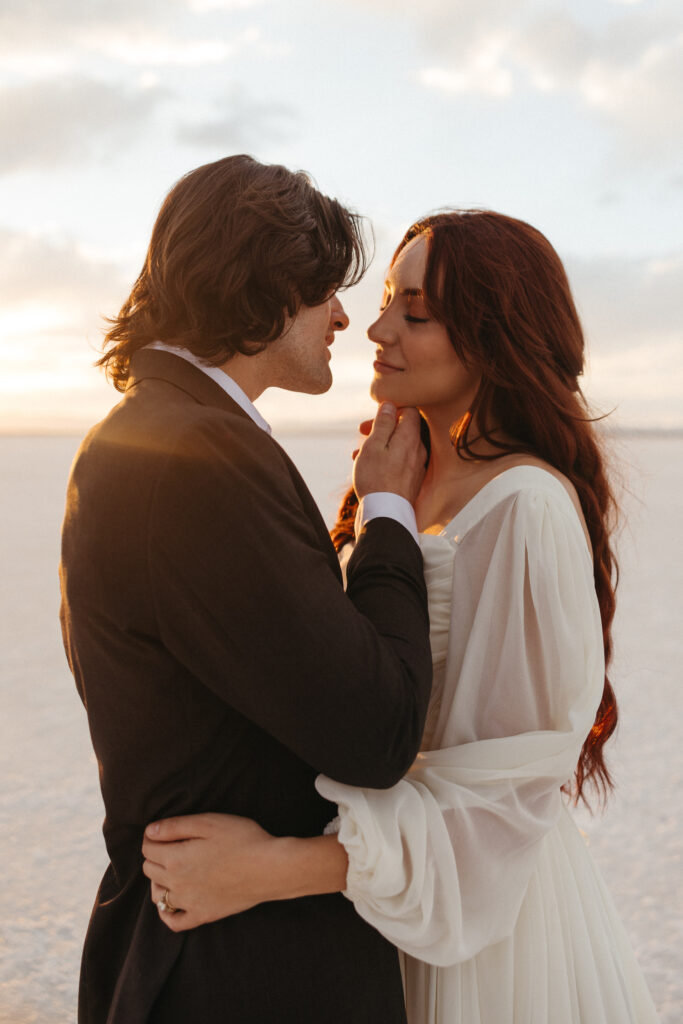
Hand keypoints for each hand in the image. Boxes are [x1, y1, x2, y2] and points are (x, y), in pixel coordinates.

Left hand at [142, 812, 279, 931]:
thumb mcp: (209, 822)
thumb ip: (175, 826)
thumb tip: (150, 832)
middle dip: (155, 855)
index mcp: (176, 859)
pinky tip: (174, 900)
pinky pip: (174, 921)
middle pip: (149, 869)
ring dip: (158, 880)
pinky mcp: (203, 915)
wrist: (270, 868)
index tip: (166, 831)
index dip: (153, 836)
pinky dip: (167, 912)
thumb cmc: (243, 839)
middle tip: (173, 845)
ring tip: (173, 868)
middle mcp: (177, 884)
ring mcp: (189, 903)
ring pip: (157, 895)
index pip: (148, 848)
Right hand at [353, 403, 425, 504]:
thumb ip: (383, 423)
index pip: (410, 410)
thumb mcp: (373, 446)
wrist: (386, 516)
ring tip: (359, 454)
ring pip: (399, 446)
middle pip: (404, 428)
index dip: (391, 409)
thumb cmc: (376, 479)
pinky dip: (386, 460)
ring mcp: (417, 466)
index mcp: (410, 438)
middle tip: (362, 432)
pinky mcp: (413, 481)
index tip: (375, 416)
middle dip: (382, 428)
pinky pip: (400, 462)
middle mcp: (419, 450)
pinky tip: (369, 468)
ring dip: (380, 445)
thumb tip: (390, 404)